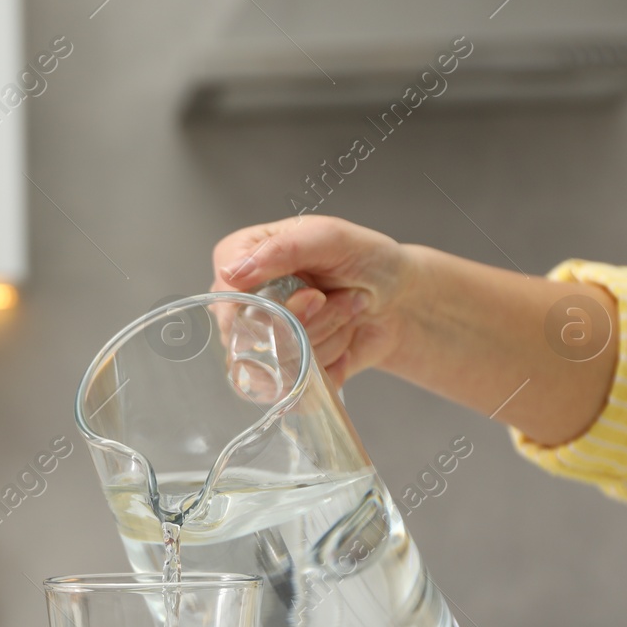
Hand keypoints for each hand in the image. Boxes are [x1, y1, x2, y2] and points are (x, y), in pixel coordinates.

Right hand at [211, 216, 416, 387]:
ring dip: (328, 338)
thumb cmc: (366, 259)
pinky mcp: (282, 373)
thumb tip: (231, 272)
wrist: (401, 300)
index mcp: (242, 259)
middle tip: (334, 299)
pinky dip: (331, 368)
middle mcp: (243, 303)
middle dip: (309, 322)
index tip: (312, 294)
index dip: (268, 306)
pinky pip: (294, 388)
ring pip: (278, 363)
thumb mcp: (330, 238)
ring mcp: (260, 341)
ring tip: (347, 312)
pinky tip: (344, 342)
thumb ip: (281, 250)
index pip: (225, 295)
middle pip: (251, 336)